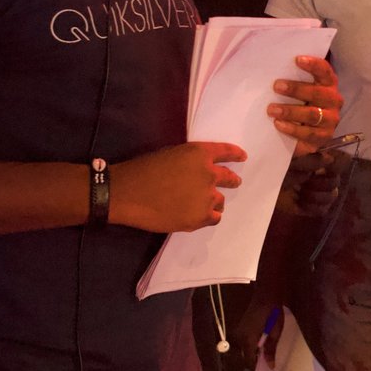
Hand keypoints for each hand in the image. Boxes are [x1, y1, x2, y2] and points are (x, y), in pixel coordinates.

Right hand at [110, 141, 246, 232]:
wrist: (126, 193)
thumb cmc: (143, 171)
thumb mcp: (170, 155)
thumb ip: (190, 163)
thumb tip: (197, 173)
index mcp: (199, 154)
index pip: (225, 152)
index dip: (235, 154)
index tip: (243, 157)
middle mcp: (208, 174)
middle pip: (229, 178)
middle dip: (232, 181)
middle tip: (234, 183)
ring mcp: (206, 197)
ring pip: (220, 201)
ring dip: (214, 201)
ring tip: (204, 205)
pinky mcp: (199, 217)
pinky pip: (213, 218)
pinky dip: (208, 216)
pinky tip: (199, 216)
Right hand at [234, 295, 282, 369]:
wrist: (265, 295)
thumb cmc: (273, 312)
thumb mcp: (276, 332)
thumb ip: (271, 349)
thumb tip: (270, 366)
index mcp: (248, 340)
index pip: (248, 361)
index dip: (255, 367)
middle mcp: (239, 337)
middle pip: (244, 355)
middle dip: (253, 359)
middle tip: (265, 361)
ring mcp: (237, 332)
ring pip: (242, 349)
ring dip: (251, 352)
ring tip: (262, 352)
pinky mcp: (239, 327)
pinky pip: (242, 341)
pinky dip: (249, 345)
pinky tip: (259, 342)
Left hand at [267, 56, 342, 153]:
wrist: (304, 133)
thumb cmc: (298, 103)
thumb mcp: (297, 90)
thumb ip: (291, 79)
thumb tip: (270, 68)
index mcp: (328, 84)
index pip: (324, 71)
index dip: (313, 65)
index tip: (297, 60)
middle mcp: (333, 101)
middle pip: (317, 93)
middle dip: (296, 89)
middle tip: (276, 86)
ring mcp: (330, 120)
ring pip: (312, 115)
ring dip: (290, 111)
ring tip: (271, 109)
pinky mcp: (323, 137)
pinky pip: (308, 134)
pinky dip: (292, 129)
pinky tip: (278, 124)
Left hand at [273, 151, 340, 218]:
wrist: (259, 184)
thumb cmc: (273, 167)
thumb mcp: (289, 160)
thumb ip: (309, 159)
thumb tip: (329, 159)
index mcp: (319, 159)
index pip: (342, 161)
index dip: (337, 166)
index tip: (325, 168)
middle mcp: (322, 174)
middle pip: (336, 180)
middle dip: (320, 182)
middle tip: (305, 181)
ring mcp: (318, 191)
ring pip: (332, 195)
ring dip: (315, 194)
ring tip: (301, 191)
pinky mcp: (312, 206)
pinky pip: (323, 209)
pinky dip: (311, 206)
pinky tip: (300, 201)